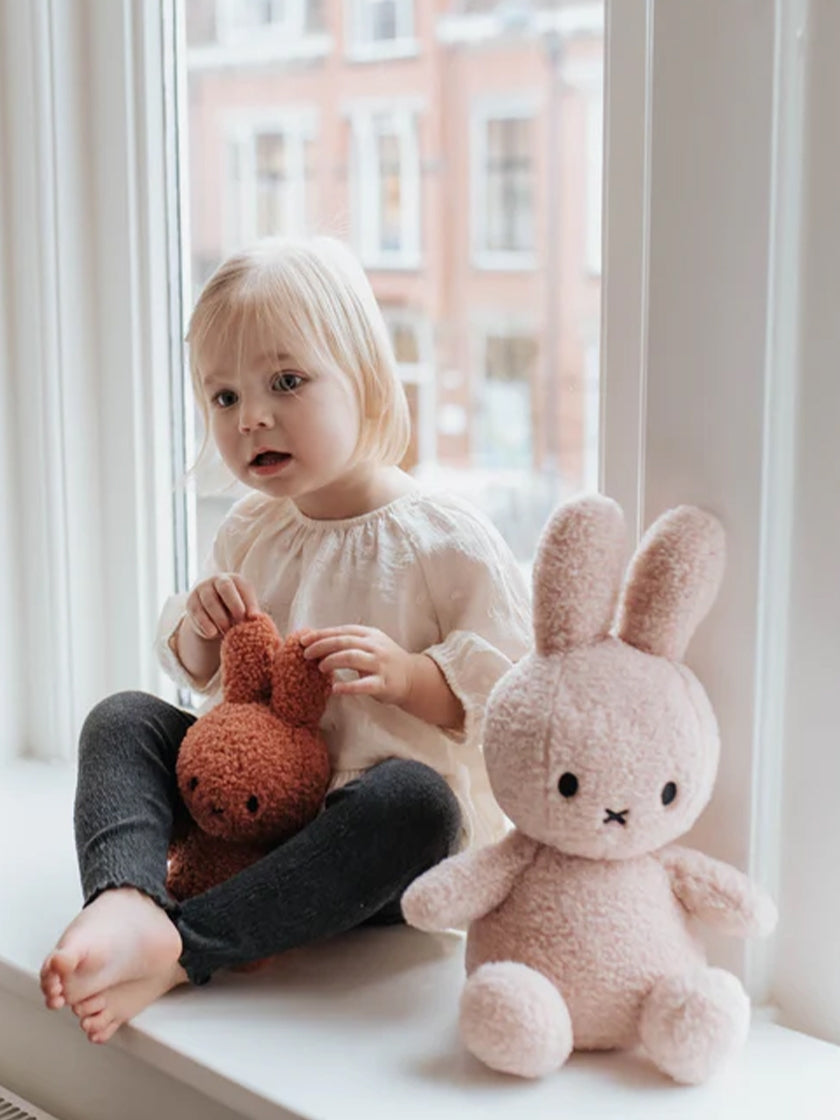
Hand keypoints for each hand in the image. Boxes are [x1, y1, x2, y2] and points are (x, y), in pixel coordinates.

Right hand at [184, 574, 259, 640]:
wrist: (213, 611)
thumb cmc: (235, 608)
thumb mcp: (245, 606)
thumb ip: (250, 610)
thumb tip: (255, 617)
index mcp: (234, 579)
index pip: (242, 587)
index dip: (248, 602)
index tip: (253, 618)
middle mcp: (216, 580)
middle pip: (225, 589)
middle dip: (234, 606)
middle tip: (239, 623)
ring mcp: (202, 590)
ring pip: (210, 602)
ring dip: (220, 619)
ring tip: (227, 633)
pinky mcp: (190, 603)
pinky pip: (197, 614)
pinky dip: (205, 625)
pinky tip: (212, 634)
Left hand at [299, 625, 414, 703]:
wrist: (413, 677)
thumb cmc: (384, 661)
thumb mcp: (370, 644)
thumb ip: (349, 642)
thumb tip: (316, 641)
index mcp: (369, 634)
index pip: (341, 631)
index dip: (321, 634)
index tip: (303, 640)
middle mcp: (375, 646)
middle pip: (343, 642)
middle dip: (322, 646)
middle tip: (307, 654)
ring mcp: (380, 664)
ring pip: (351, 657)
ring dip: (332, 661)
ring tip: (321, 667)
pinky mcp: (383, 683)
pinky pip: (363, 684)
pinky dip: (348, 686)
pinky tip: (335, 689)